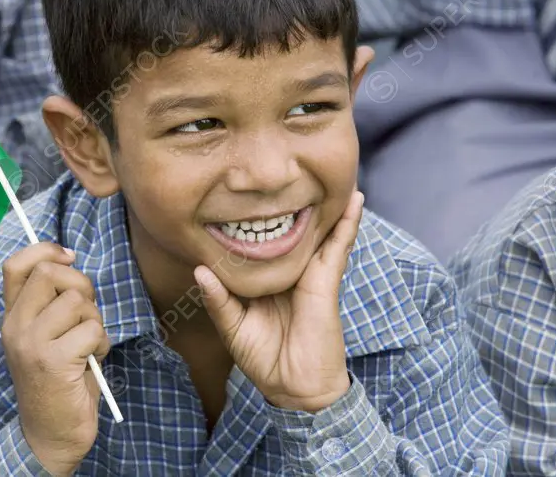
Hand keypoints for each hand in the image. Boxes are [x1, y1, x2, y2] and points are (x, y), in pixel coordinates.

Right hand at [2, 243, 108, 475]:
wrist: (50, 434)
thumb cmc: (57, 381)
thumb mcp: (47, 336)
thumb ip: (51, 303)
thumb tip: (69, 261)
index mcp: (12, 317)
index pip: (15, 265)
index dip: (45, 250)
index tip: (69, 257)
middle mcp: (15, 326)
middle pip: (50, 273)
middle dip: (81, 285)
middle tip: (86, 312)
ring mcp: (31, 343)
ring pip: (76, 301)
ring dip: (95, 319)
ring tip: (89, 343)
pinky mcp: (53, 361)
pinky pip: (92, 330)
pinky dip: (101, 343)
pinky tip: (92, 360)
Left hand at [195, 191, 363, 412]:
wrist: (294, 388)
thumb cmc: (264, 360)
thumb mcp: (233, 328)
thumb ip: (218, 299)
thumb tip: (199, 270)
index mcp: (267, 279)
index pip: (261, 243)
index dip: (254, 220)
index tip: (243, 192)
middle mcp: (289, 271)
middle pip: (291, 230)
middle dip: (292, 203)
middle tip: (292, 168)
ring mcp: (310, 273)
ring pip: (319, 231)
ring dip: (327, 203)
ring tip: (331, 172)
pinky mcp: (326, 279)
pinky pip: (339, 246)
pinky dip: (348, 223)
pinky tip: (355, 201)